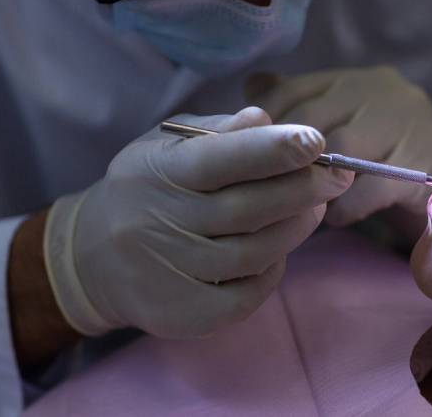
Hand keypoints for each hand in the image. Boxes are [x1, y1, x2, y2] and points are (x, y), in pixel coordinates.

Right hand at [44, 107, 352, 337]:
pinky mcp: (185, 313)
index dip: (273, 151)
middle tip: (339, 174)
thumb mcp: (167, 145)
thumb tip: (264, 119)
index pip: (221, 160)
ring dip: (296, 227)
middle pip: (249, 209)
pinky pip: (247, 294)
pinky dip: (273, 269)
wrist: (93, 257)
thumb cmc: (148, 187)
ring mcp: (172, 273)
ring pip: (254, 253)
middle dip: (304, 189)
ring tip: (316, 206)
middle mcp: (162, 223)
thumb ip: (219, 132)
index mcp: (161, 172)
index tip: (317, 140)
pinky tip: (278, 248)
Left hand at [245, 67, 431, 226]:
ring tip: (295, 207)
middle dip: (284, 161)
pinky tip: (334, 219)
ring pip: (342, 152)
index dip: (263, 126)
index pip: (294, 91)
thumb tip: (253, 86)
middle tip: (259, 191)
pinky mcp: (425, 160)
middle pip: (314, 122)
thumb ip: (302, 105)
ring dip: (312, 185)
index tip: (241, 158)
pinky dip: (345, 208)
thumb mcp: (345, 126)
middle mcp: (384, 91)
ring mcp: (409, 122)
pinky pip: (370, 187)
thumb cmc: (388, 160)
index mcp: (358, 80)